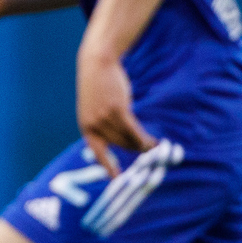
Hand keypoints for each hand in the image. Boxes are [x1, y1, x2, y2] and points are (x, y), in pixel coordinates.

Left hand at [76, 47, 154, 177]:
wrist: (97, 63)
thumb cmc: (98, 86)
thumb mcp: (94, 109)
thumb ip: (104, 125)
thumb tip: (124, 140)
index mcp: (86, 127)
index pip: (97, 152)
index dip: (108, 166)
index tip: (116, 179)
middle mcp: (94, 126)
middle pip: (120, 145)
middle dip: (136, 149)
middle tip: (150, 151)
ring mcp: (104, 118)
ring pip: (129, 139)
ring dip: (143, 145)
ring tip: (155, 146)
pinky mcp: (117, 110)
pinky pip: (134, 131)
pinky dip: (144, 139)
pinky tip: (154, 143)